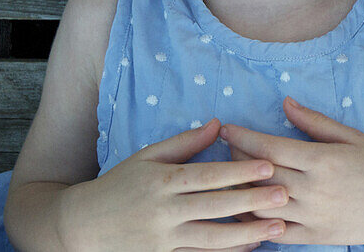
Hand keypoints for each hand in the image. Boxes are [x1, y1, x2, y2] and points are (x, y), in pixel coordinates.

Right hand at [61, 118, 286, 251]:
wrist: (79, 227)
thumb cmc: (119, 185)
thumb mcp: (147, 157)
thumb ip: (185, 143)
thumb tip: (219, 124)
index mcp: (162, 182)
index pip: (207, 176)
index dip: (239, 172)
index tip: (269, 167)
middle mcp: (163, 212)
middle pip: (215, 207)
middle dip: (252, 201)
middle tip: (285, 195)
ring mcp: (162, 240)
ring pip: (211, 238)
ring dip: (247, 233)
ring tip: (278, 227)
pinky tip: (251, 247)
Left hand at [222, 98, 363, 247]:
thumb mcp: (352, 137)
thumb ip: (315, 122)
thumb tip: (285, 103)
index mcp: (323, 160)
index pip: (270, 147)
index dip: (243, 137)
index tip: (226, 129)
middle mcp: (313, 189)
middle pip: (260, 174)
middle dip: (236, 160)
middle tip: (224, 149)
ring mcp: (312, 216)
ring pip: (261, 205)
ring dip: (240, 191)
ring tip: (229, 179)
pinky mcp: (313, 237)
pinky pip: (273, 232)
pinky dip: (253, 223)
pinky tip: (243, 211)